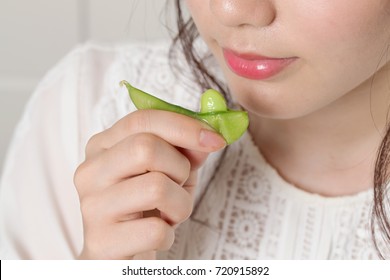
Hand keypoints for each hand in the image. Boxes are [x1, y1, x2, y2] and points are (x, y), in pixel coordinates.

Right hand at [73, 109, 224, 258]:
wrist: (122, 251)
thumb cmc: (148, 206)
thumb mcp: (170, 172)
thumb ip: (186, 151)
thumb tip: (208, 139)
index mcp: (103, 146)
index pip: (143, 120)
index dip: (184, 126)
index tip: (216, 139)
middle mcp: (91, 171)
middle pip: (146, 148)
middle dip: (180, 167)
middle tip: (179, 184)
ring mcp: (92, 206)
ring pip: (156, 187)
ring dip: (180, 204)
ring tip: (170, 213)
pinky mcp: (101, 241)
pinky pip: (156, 230)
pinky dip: (169, 234)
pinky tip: (157, 234)